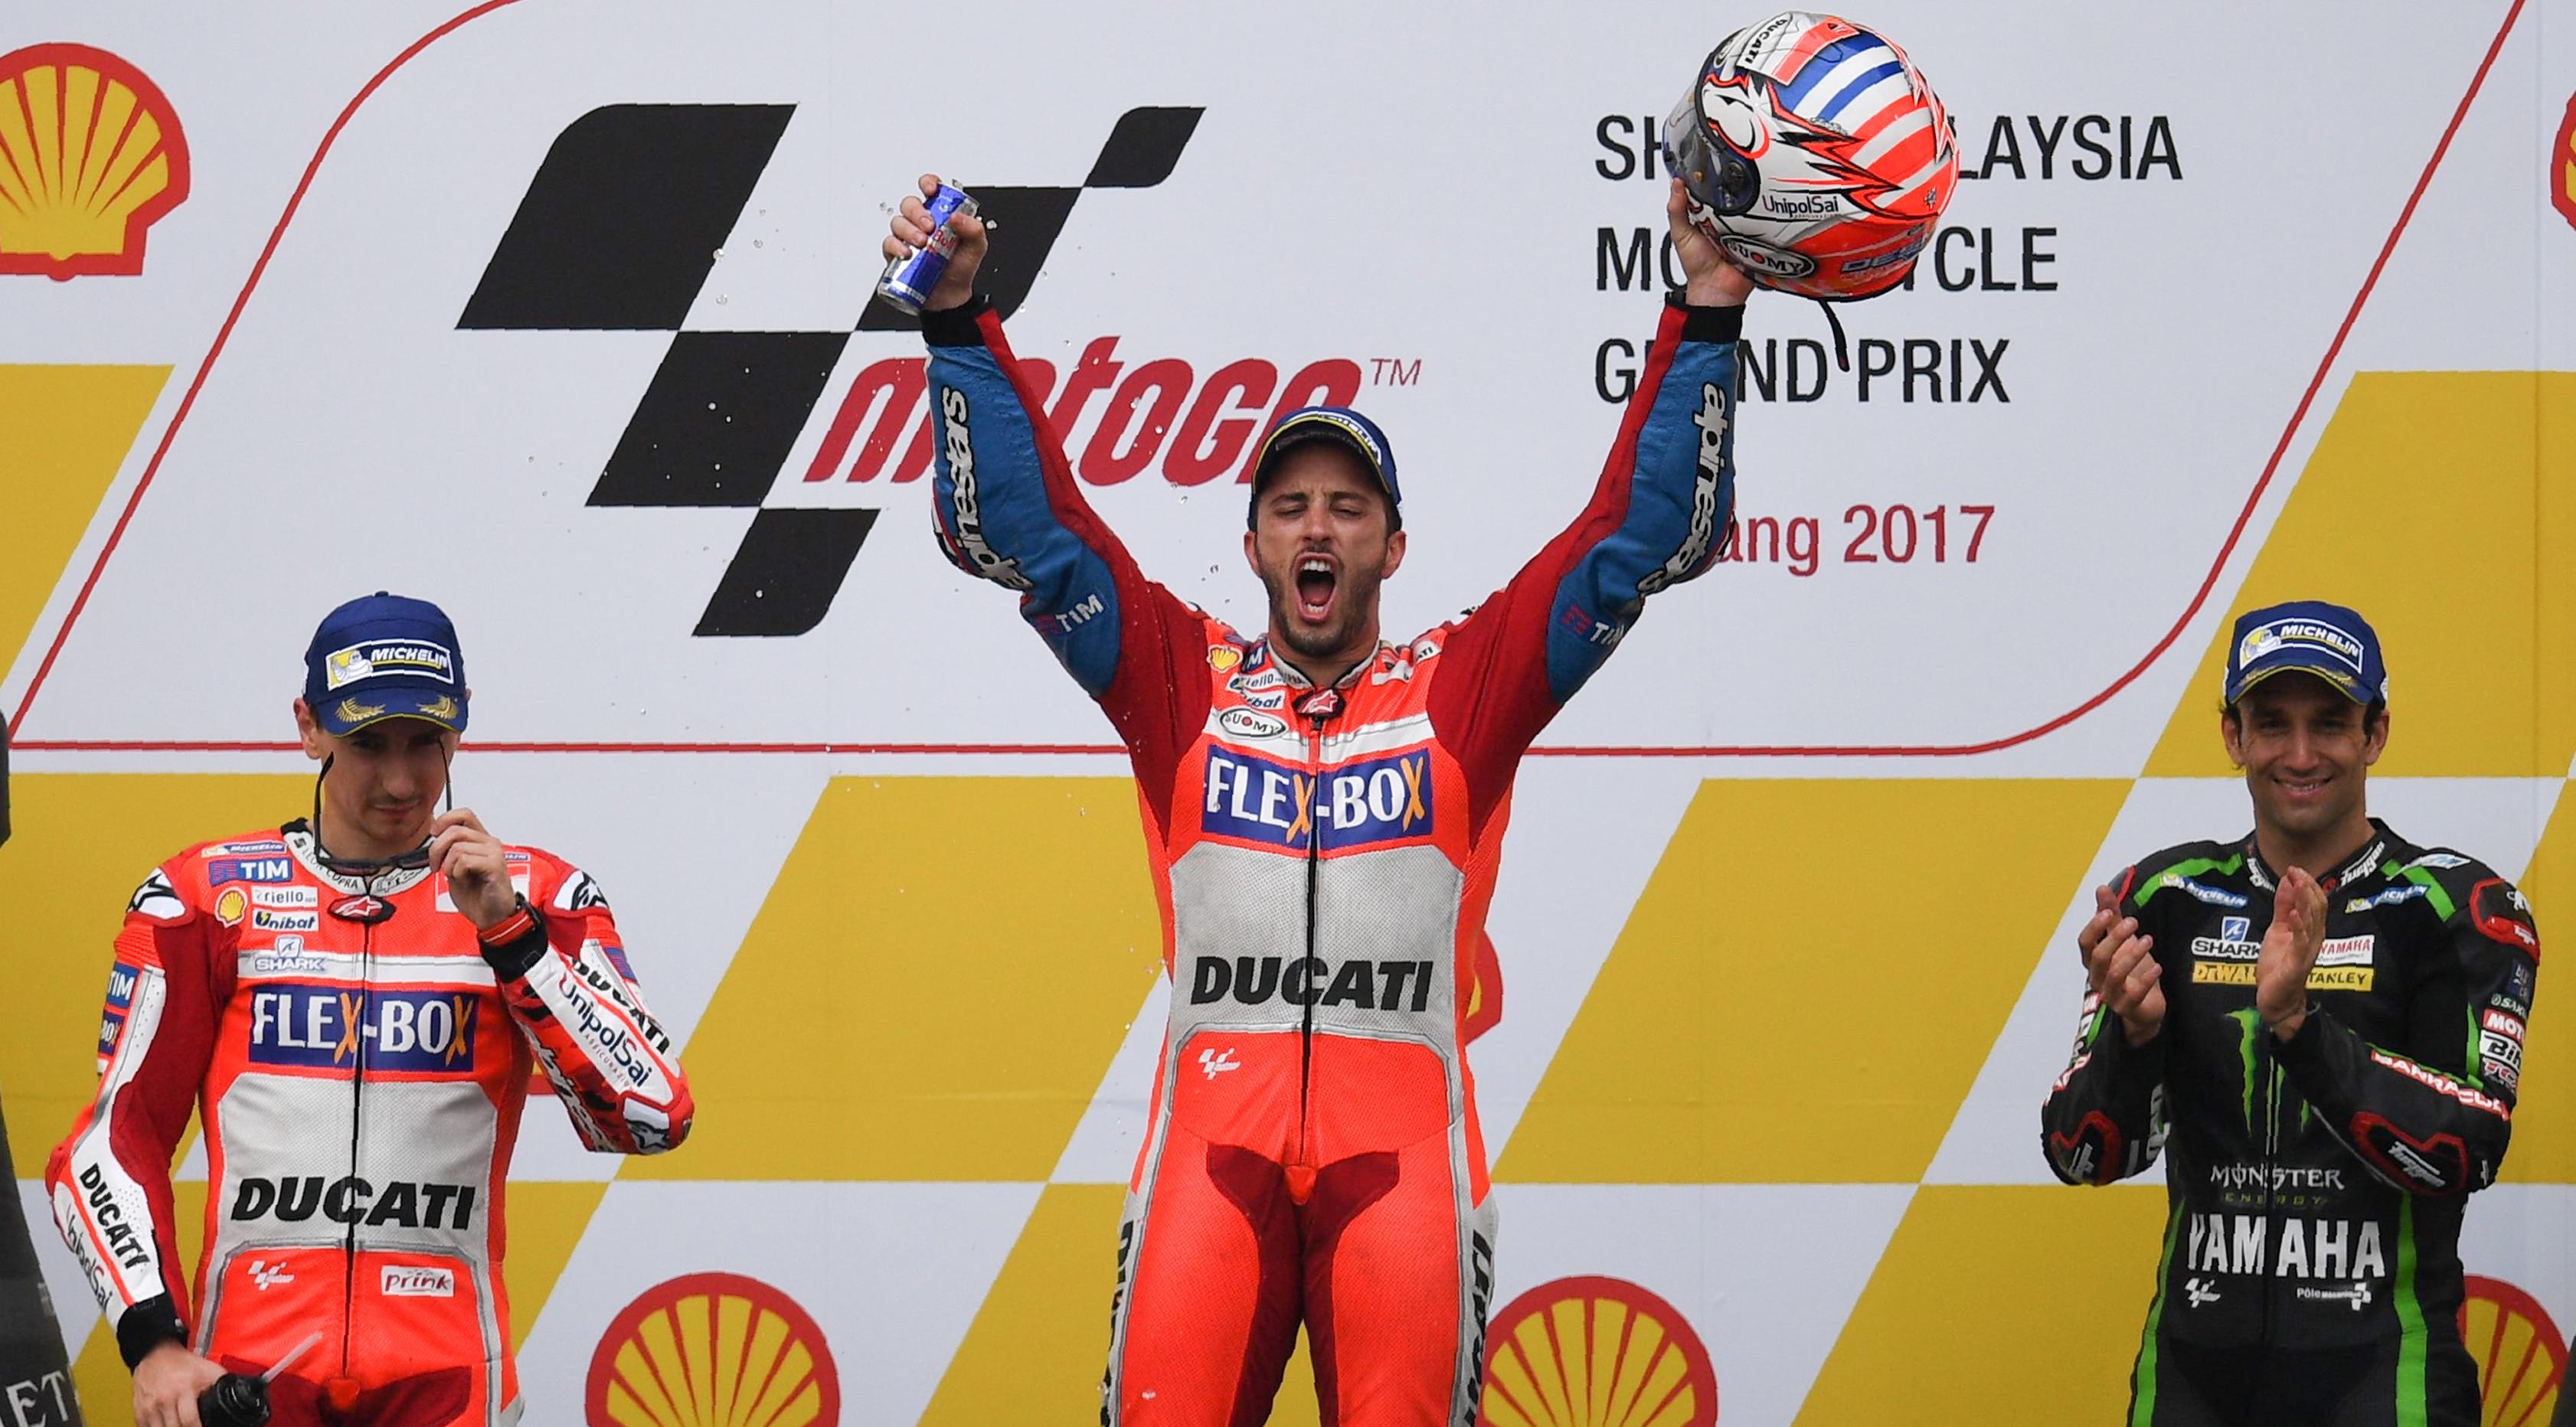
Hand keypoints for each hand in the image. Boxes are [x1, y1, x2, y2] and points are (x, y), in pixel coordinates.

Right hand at [132, 1341, 224, 1426]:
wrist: (156, 1353)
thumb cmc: (184, 1363)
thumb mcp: (209, 1370)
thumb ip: (223, 1383)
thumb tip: (242, 1391)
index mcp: (184, 1389)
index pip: (190, 1420)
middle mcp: (164, 1399)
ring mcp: (149, 1405)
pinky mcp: (139, 1409)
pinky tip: (166, 1426)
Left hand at [428, 808, 514, 929]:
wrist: (491, 917)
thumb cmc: (477, 896)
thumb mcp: (455, 868)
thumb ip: (449, 851)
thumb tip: (435, 837)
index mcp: (480, 840)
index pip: (463, 814)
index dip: (444, 820)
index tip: (434, 834)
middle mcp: (489, 843)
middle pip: (455, 830)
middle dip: (437, 849)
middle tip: (436, 866)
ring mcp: (494, 853)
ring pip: (457, 847)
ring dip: (448, 866)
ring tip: (455, 877)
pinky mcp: (495, 865)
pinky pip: (464, 861)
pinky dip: (457, 873)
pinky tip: (464, 881)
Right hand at [882, 172, 986, 311]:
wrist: (951, 297)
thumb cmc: (961, 268)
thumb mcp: (976, 247)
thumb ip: (974, 230)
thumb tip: (958, 218)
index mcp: (940, 215)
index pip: (930, 190)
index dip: (928, 183)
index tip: (932, 190)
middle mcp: (921, 223)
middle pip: (910, 204)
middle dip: (918, 212)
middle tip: (929, 227)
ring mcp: (908, 238)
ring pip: (898, 222)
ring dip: (908, 229)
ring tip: (922, 243)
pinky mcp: (897, 254)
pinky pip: (888, 243)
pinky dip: (895, 246)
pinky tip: (907, 253)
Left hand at [1666, 178, 1752, 306]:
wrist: (1717, 289)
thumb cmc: (1697, 266)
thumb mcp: (1681, 235)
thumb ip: (1677, 211)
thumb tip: (1675, 184)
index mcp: (1705, 215)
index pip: (1708, 190)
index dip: (1709, 176)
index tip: (1711, 160)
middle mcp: (1724, 218)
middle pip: (1731, 193)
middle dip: (1733, 183)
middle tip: (1734, 168)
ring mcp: (1741, 225)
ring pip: (1748, 203)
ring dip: (1749, 197)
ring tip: (1749, 184)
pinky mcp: (1756, 234)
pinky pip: (1762, 219)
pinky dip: (1761, 214)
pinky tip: (1760, 206)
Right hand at [2079, 881, 2162, 1046]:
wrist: (2144, 1008)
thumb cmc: (2130, 972)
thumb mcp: (2121, 941)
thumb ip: (2111, 916)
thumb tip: (2101, 888)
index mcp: (2093, 961)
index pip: (2085, 943)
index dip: (2094, 928)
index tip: (2107, 912)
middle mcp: (2098, 978)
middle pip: (2098, 957)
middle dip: (2115, 938)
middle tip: (2134, 922)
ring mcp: (2111, 995)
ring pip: (2115, 974)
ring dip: (2131, 955)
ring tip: (2148, 940)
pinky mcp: (2128, 1008)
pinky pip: (2134, 994)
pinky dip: (2146, 980)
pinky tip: (2158, 967)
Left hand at [2256, 866, 2326, 1039]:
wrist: (2276, 997)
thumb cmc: (2279, 964)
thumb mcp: (2277, 929)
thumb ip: (2283, 907)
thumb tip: (2287, 882)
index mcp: (2310, 929)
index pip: (2315, 902)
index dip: (2307, 884)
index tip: (2295, 868)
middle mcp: (2314, 938)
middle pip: (2317, 908)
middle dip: (2307, 887)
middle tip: (2297, 871)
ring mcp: (2308, 950)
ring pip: (2312, 922)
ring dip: (2305, 902)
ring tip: (2298, 884)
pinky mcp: (2298, 963)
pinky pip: (2302, 943)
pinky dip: (2299, 927)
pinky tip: (2293, 915)